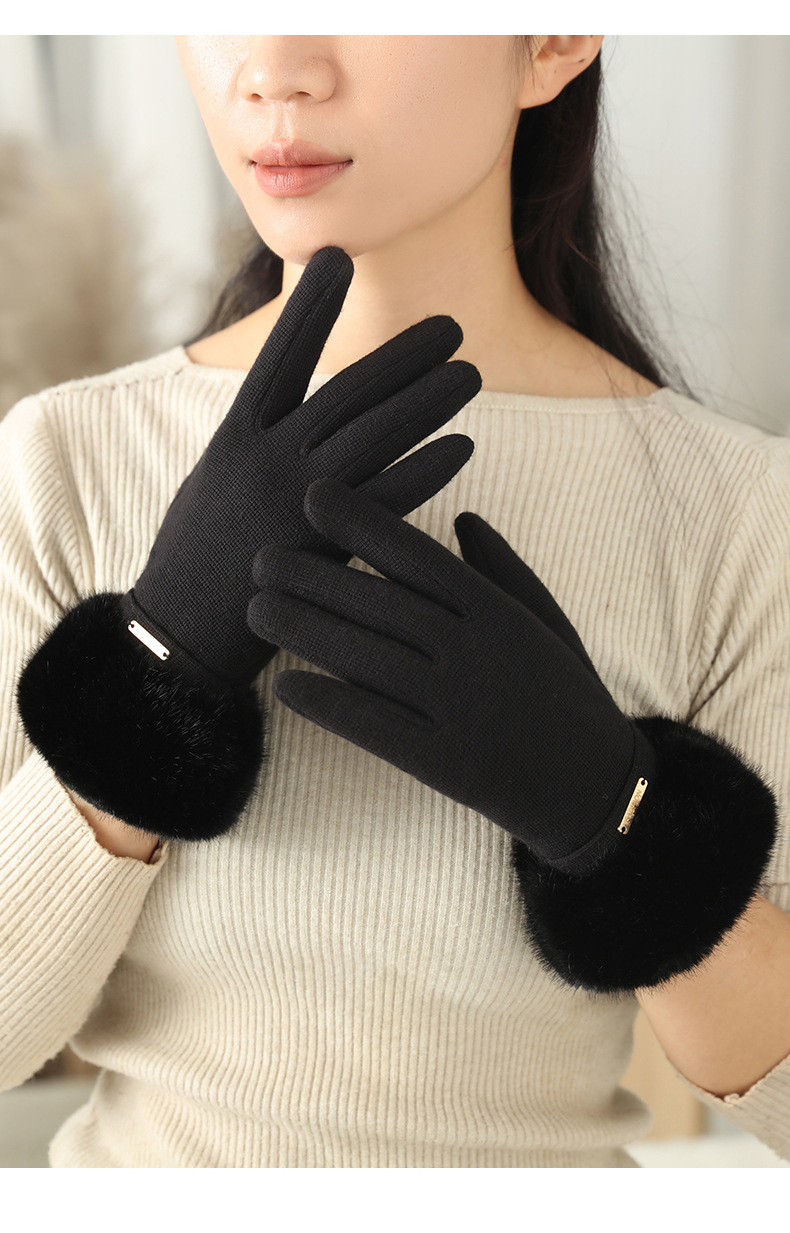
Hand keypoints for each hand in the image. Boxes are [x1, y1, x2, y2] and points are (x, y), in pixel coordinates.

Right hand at [16, 251, 478, 840]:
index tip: (340, 257)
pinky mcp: (321, 547)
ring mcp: (295, 501)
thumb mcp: (213, 479)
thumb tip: (293, 403)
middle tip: (453, 327)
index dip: (311, 307)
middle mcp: (267, 458)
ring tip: (470, 373)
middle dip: (404, 357)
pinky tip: (461, 446)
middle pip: (348, 393)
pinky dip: (424, 470)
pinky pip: (385, 500)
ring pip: (373, 436)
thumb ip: (255, 439)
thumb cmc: (195, 555)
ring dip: (427, 402)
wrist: (178, 634)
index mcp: (235, 435)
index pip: (279, 356)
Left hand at [248, 478, 777, 991]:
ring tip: (257, 611)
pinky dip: (328, 703)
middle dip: (313, 577)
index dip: (361, 523)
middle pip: (378, 604)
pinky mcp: (445, 762)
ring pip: (366, 658)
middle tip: (259, 559)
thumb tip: (462, 517)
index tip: (313, 498)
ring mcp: (458, 708)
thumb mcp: (546, 618)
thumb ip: (502, 567)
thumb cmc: (568, 693)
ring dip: (304, 631)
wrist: (596, 788)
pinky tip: (286, 686)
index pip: (417, 555)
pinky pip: (374, 726)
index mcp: (496, 612)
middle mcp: (473, 652)